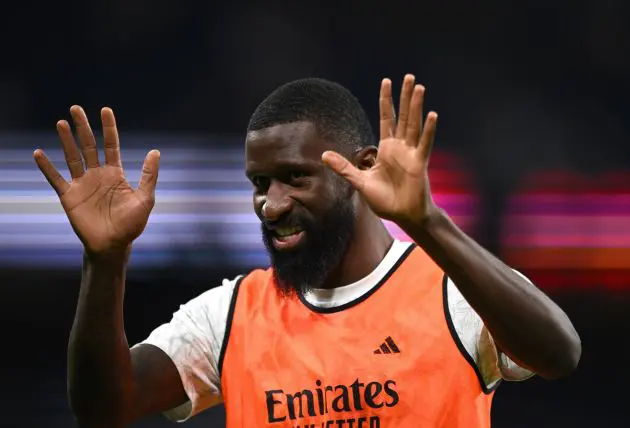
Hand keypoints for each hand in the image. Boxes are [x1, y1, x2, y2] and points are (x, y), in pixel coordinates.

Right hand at [34, 106, 159, 255]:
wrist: (113, 246)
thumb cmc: (131, 225)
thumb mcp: (145, 199)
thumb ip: (149, 176)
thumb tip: (155, 151)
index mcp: (115, 174)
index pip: (111, 145)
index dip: (109, 128)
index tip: (105, 110)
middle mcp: (97, 175)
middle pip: (89, 145)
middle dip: (83, 127)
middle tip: (76, 108)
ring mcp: (82, 184)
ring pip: (72, 157)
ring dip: (66, 141)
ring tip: (61, 123)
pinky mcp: (69, 196)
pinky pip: (56, 178)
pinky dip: (47, 167)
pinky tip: (39, 153)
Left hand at [322, 74, 437, 226]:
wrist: (402, 215)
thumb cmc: (384, 200)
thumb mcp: (359, 181)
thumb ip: (344, 167)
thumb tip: (323, 155)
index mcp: (386, 149)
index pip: (387, 118)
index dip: (386, 101)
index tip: (386, 82)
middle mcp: (400, 147)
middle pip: (402, 116)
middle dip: (404, 97)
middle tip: (408, 77)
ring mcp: (411, 154)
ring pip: (414, 124)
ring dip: (416, 106)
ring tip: (418, 87)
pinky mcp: (419, 163)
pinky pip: (424, 143)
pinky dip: (428, 130)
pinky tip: (432, 114)